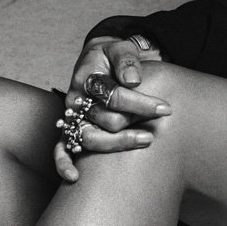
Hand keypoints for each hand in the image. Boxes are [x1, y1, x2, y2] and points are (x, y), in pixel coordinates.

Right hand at [54, 36, 170, 181]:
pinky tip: (75, 177)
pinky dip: (64, 164)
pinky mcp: (70, 130)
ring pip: (90, 138)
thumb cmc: (112, 57)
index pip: (114, 96)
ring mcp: (72, 117)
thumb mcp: (120, 48)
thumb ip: (127, 60)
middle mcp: (76, 99)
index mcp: (87, 78)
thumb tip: (133, 81)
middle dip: (136, 121)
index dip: (141, 103)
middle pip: (107, 120)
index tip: (165, 109)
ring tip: (146, 139)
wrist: (99, 60)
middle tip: (160, 118)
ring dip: (119, 143)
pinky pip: (60, 149)